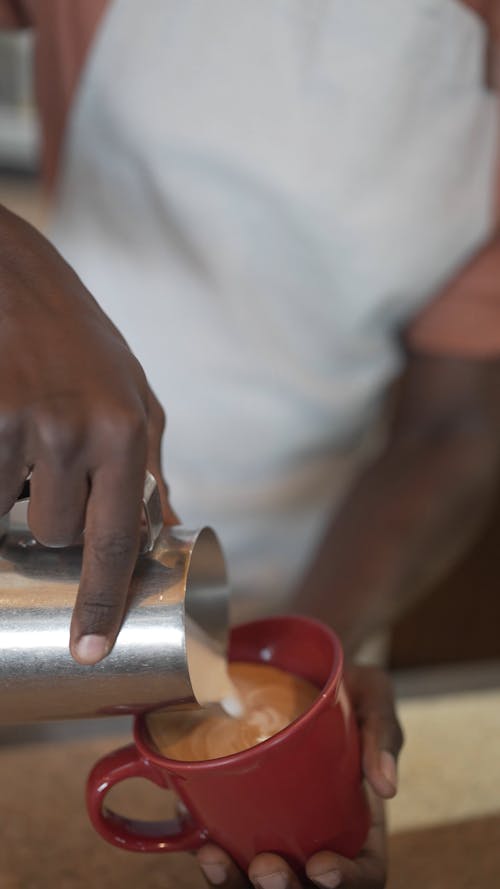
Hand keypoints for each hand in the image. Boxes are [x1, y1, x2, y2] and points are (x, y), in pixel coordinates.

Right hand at [0, 205, 176, 663]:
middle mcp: (78, 432)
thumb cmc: (80, 342)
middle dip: (52, 524)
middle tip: (47, 477)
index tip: (90, 648)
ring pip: (9, 518)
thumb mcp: (135, 395)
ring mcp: (21, 424)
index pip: (117, 539)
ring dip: (12, 500)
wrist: (10, 275)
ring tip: (21, 441)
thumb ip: (150, 465)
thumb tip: (168, 529)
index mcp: (129, 432)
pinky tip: (3, 429)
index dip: (102, 602)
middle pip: (60, 535)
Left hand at [196, 665, 402, 888]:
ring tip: (216, 859)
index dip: (347, 883)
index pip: (366, 873)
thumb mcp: (373, 698)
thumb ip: (382, 735)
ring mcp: (278, 832)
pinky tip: (201, 843)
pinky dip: (213, 861)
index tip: (321, 866)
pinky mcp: (241, 818)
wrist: (300, 665)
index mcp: (361, 822)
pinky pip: (228, 854)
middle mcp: (319, 837)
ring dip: (235, 885)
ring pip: (257, 883)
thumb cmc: (343, 686)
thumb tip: (387, 786)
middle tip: (265, 867)